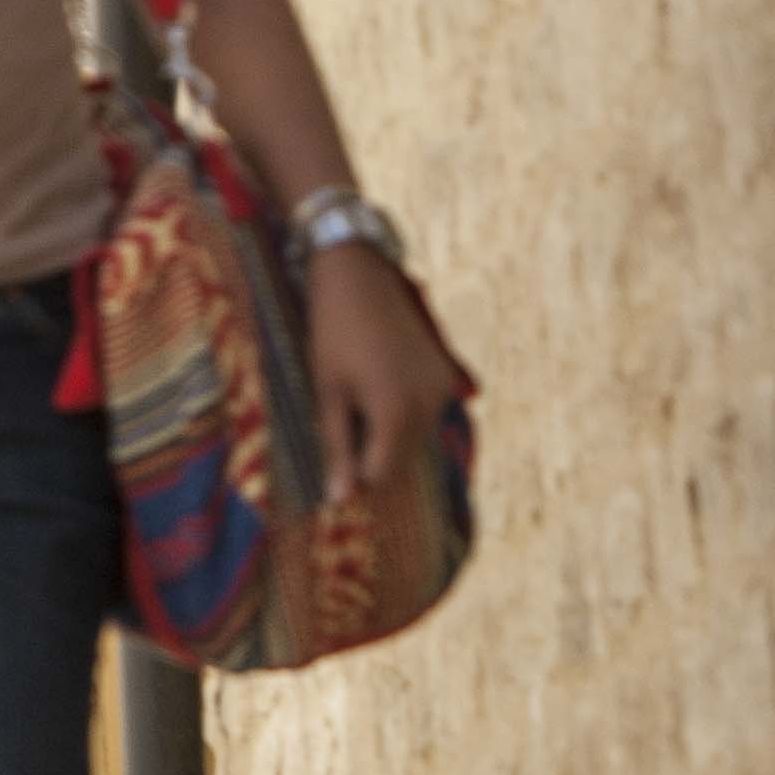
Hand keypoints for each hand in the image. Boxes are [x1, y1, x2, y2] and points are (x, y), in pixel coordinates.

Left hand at [301, 238, 470, 516]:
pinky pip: (426, 409)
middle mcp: (429, 405)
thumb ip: (337, 449)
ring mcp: (442, 387)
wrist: (359, 273)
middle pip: (400, 458)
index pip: (380, 475)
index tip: (333, 452)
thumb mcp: (327, 393)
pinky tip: (380, 377)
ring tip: (359, 389)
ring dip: (388, 430)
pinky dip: (405, 408)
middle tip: (342, 411)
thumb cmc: (333, 332)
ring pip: (415, 435)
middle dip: (371, 451)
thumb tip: (340, 501)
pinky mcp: (446, 371)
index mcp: (396, 413)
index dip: (353, 472)